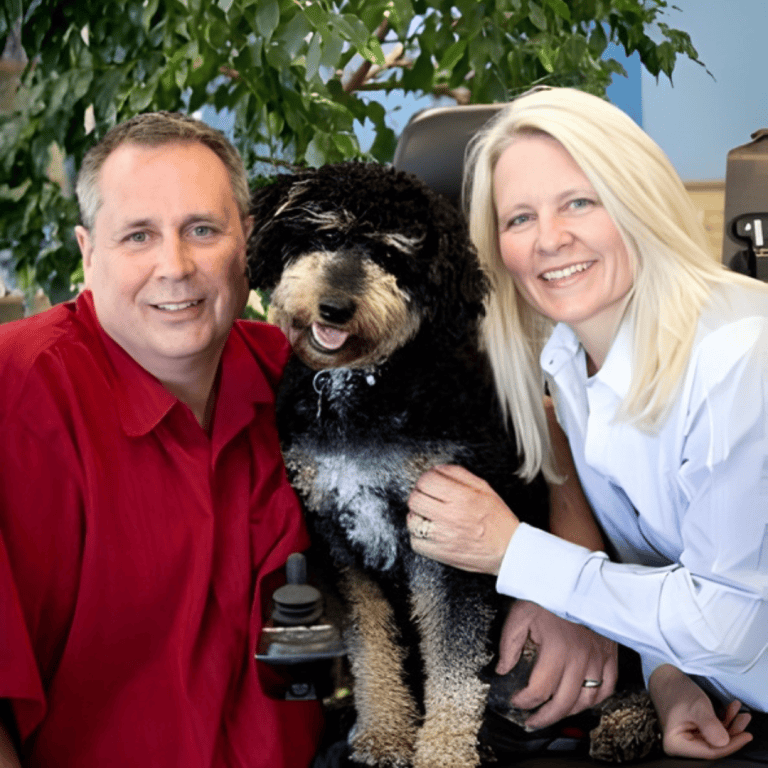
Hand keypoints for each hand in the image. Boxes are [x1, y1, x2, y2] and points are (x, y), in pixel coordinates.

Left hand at [406, 464, 518, 574]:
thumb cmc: (497, 518)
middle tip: (428, 499)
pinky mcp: (440, 554)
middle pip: (415, 499)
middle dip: (419, 495)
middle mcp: (451, 516)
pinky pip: (415, 542)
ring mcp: (443, 536)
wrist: (508, 550)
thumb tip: (436, 468)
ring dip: (417, 516)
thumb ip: (458, 474)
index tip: (429, 483)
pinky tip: (430, 532)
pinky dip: (419, 537)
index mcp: (462, 497)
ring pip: (412, 520)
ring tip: (429, 516)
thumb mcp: (484, 488)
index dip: (425, 479)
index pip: (426, 481)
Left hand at [497, 600, 616, 727]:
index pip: (540, 689)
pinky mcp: (609, 654)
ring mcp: (598, 657)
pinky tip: (582, 700)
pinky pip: (608, 687)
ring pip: (587, 699)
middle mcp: (580, 657)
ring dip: (569, 711)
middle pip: (564, 702)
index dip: (525, 701)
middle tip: (532, 721)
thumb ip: (509, 645)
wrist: (574, 576)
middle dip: (544, 717)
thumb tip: (502, 670)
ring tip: (554, 712)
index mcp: (557, 649)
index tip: (516, 701)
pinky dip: (596, 699)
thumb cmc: (547, 593)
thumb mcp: (520, 615)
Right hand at [649, 664, 752, 758]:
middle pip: (713, 744)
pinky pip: (711, 729)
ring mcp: (686, 736)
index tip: (746, 736)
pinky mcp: (691, 728)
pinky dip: (722, 719)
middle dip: (732, 732)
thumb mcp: (695, 706)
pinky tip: (730, 709)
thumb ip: (709, 726)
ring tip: (739, 711)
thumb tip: (724, 742)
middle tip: (744, 719)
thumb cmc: (675, 689)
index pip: (709, 751)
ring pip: (714, 736)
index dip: (730, 745)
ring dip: (729, 724)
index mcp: (676, 743)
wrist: (664, 675)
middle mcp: (681, 744)